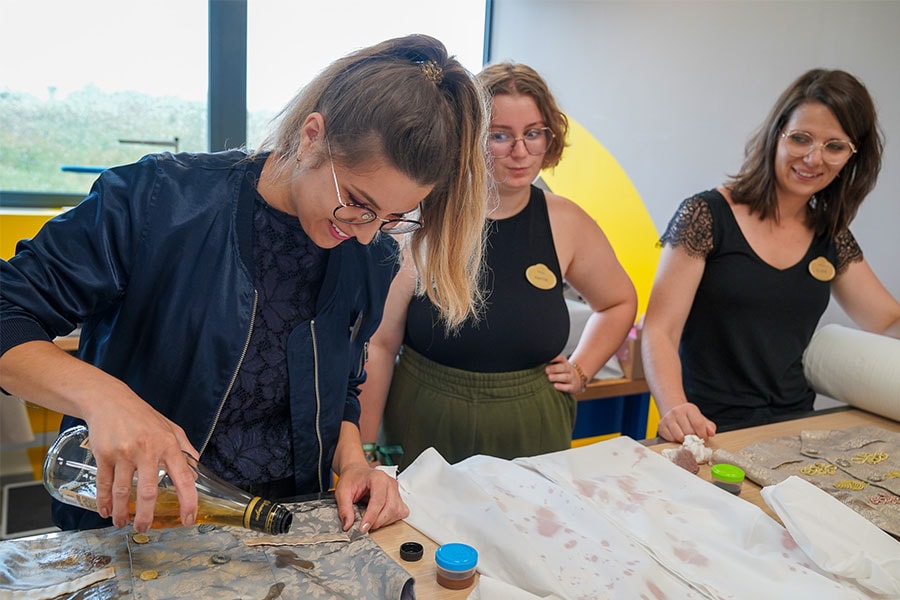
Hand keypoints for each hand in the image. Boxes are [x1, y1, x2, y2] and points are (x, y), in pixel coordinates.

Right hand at [82, 388, 198, 531]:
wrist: (110, 401)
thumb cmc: (143, 417)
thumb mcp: (172, 429)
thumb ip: (186, 451)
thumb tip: (196, 474)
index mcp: (169, 445)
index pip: (184, 478)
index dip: (188, 502)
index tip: (188, 520)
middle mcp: (148, 449)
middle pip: (148, 491)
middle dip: (146, 515)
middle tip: (145, 528)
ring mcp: (125, 452)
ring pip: (123, 491)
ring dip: (122, 512)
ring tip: (122, 523)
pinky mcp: (104, 454)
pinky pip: (104, 484)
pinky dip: (104, 501)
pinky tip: (105, 511)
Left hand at [332, 464, 408, 532]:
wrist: (357, 472)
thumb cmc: (352, 479)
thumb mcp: (342, 491)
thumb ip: (344, 508)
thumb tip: (348, 525)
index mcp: (377, 477)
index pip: (379, 500)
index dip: (371, 516)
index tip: (362, 528)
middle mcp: (390, 483)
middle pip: (390, 508)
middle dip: (377, 521)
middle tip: (364, 526)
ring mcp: (396, 490)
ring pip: (397, 512)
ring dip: (384, 521)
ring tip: (371, 520)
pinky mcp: (399, 498)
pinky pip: (401, 512)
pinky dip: (391, 519)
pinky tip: (380, 517)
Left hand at [545, 354, 586, 393]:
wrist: (576, 380)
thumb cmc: (561, 372)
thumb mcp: (557, 365)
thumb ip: (548, 364)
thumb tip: (535, 362)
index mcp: (563, 362)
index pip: (560, 358)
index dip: (554, 357)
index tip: (547, 358)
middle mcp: (568, 369)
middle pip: (563, 367)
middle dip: (554, 368)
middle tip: (546, 370)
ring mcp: (571, 378)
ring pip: (566, 377)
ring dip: (557, 377)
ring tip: (549, 377)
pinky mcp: (573, 387)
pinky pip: (568, 387)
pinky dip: (562, 387)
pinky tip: (555, 386)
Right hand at [657, 403, 715, 442]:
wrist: (674, 413)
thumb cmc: (690, 419)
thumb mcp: (702, 420)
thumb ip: (709, 427)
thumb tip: (711, 433)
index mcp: (689, 408)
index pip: (698, 424)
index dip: (703, 435)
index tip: (704, 439)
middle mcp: (677, 411)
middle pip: (689, 432)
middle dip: (694, 439)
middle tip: (695, 439)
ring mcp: (667, 418)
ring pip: (679, 437)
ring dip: (685, 440)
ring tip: (686, 437)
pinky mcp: (661, 426)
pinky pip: (671, 439)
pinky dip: (675, 440)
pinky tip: (678, 435)